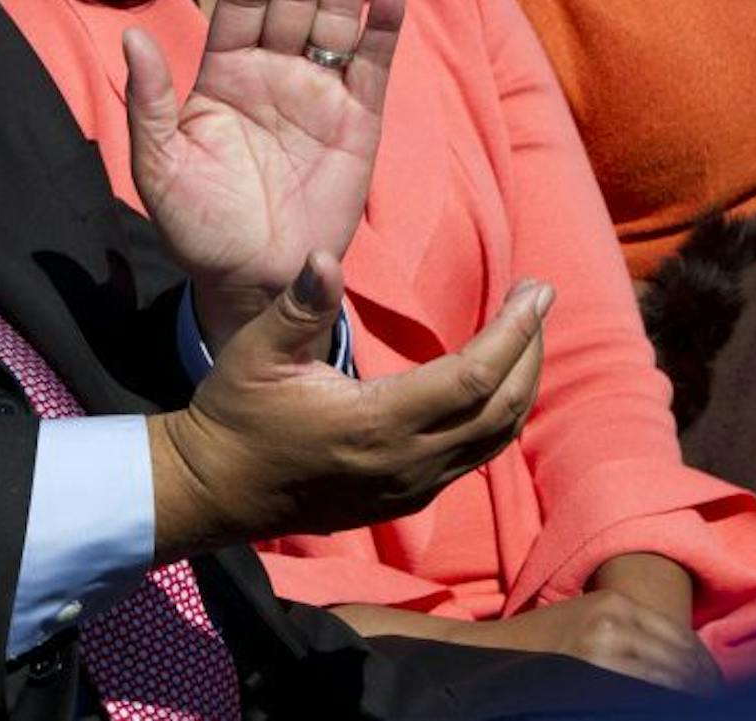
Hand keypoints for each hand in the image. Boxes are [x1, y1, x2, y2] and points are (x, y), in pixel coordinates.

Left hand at [126, 0, 404, 346]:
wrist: (252, 282)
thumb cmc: (198, 227)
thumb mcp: (160, 167)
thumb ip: (149, 103)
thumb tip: (132, 40)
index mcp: (224, 73)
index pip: (241, 4)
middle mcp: (273, 71)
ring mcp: (319, 93)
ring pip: (336, 17)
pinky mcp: (359, 121)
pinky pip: (372, 66)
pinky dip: (384, 28)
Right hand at [149, 252, 547, 560]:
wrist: (217, 491)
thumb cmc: (236, 415)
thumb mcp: (257, 352)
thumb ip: (300, 306)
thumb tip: (327, 257)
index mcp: (375, 423)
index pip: (473, 379)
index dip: (513, 333)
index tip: (535, 290)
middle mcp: (405, 462)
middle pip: (501, 409)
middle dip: (530, 350)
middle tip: (538, 297)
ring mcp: (410, 486)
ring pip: (495, 439)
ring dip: (522, 384)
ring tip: (526, 332)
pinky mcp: (405, 497)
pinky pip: (472, 457)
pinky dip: (497, 414)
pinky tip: (493, 380)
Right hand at [423, 590, 719, 694]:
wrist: (487, 657)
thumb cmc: (537, 648)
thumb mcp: (585, 625)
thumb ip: (628, 637)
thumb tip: (676, 667)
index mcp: (616, 602)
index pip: (682, 640)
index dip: (708, 671)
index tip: (718, 690)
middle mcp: (615, 617)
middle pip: (683, 660)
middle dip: (705, 687)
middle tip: (721, 703)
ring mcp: (604, 644)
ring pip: (670, 679)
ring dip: (688, 696)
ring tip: (702, 707)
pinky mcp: (592, 670)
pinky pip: (644, 692)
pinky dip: (662, 701)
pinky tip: (669, 708)